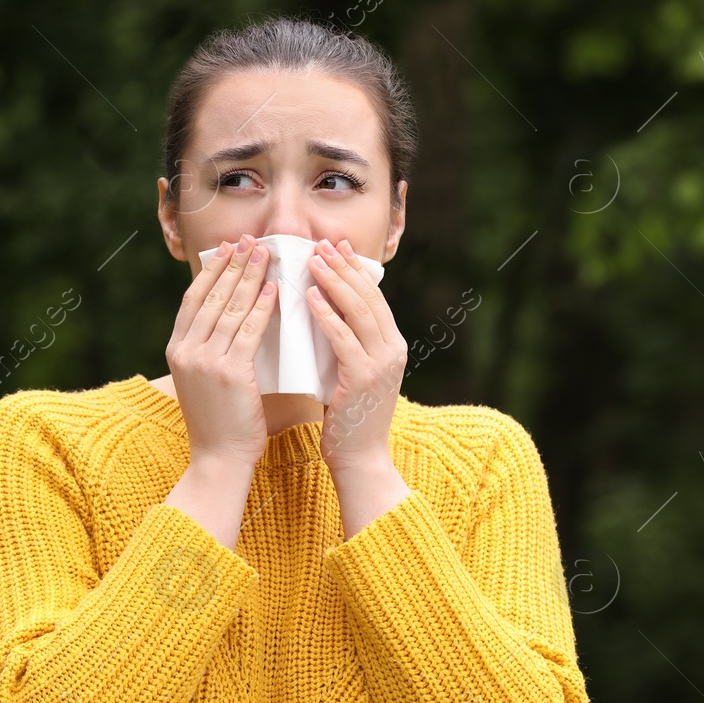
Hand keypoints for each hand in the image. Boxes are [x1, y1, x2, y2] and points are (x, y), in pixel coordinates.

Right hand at [165, 233, 279, 469]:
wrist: (218, 458)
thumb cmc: (219, 421)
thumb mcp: (203, 378)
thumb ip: (212, 347)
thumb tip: (234, 314)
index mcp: (176, 349)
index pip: (194, 299)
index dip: (211, 271)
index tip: (227, 249)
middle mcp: (185, 351)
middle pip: (212, 296)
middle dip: (233, 264)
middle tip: (250, 240)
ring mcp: (205, 361)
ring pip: (231, 308)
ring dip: (250, 276)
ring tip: (266, 254)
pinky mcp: (229, 373)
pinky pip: (249, 330)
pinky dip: (262, 307)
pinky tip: (274, 289)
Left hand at [306, 236, 408, 472]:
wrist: (360, 459)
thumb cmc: (348, 419)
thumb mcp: (351, 374)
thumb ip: (345, 346)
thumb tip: (321, 316)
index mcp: (392, 346)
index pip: (374, 297)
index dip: (355, 270)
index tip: (336, 246)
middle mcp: (393, 350)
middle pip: (368, 297)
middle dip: (344, 266)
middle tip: (321, 243)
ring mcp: (381, 363)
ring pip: (358, 311)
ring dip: (334, 281)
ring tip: (312, 260)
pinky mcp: (363, 378)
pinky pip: (343, 338)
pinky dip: (327, 314)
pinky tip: (310, 297)